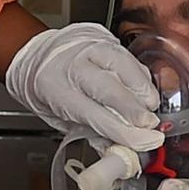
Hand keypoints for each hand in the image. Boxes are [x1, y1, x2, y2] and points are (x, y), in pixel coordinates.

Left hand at [6, 22, 163, 151]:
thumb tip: (121, 151)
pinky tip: (144, 89)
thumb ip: (90, 133)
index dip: (122, 130)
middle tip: (151, 124)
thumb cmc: (48, 91)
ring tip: (151, 106)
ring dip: (142, 89)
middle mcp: (71, 65)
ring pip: (123, 66)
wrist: (37, 56)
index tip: (144, 140)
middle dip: (134, 109)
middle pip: (109, 88)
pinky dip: (139, 75)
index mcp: (55, 89)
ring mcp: (87, 48)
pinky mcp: (102, 38)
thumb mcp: (60, 118)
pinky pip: (127, 56)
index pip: (93, 114)